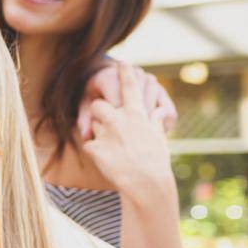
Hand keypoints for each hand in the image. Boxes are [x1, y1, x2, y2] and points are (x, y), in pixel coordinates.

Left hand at [78, 63, 175, 200]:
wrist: (146, 184)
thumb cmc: (156, 162)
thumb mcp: (159, 138)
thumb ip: (155, 122)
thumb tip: (158, 111)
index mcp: (137, 115)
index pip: (129, 88)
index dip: (125, 74)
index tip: (122, 63)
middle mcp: (120, 120)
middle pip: (99, 106)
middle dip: (99, 113)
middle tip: (110, 125)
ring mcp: (107, 133)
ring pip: (93, 124)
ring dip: (98, 131)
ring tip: (113, 146)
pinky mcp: (95, 148)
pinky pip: (89, 144)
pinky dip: (95, 151)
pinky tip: (107, 160)